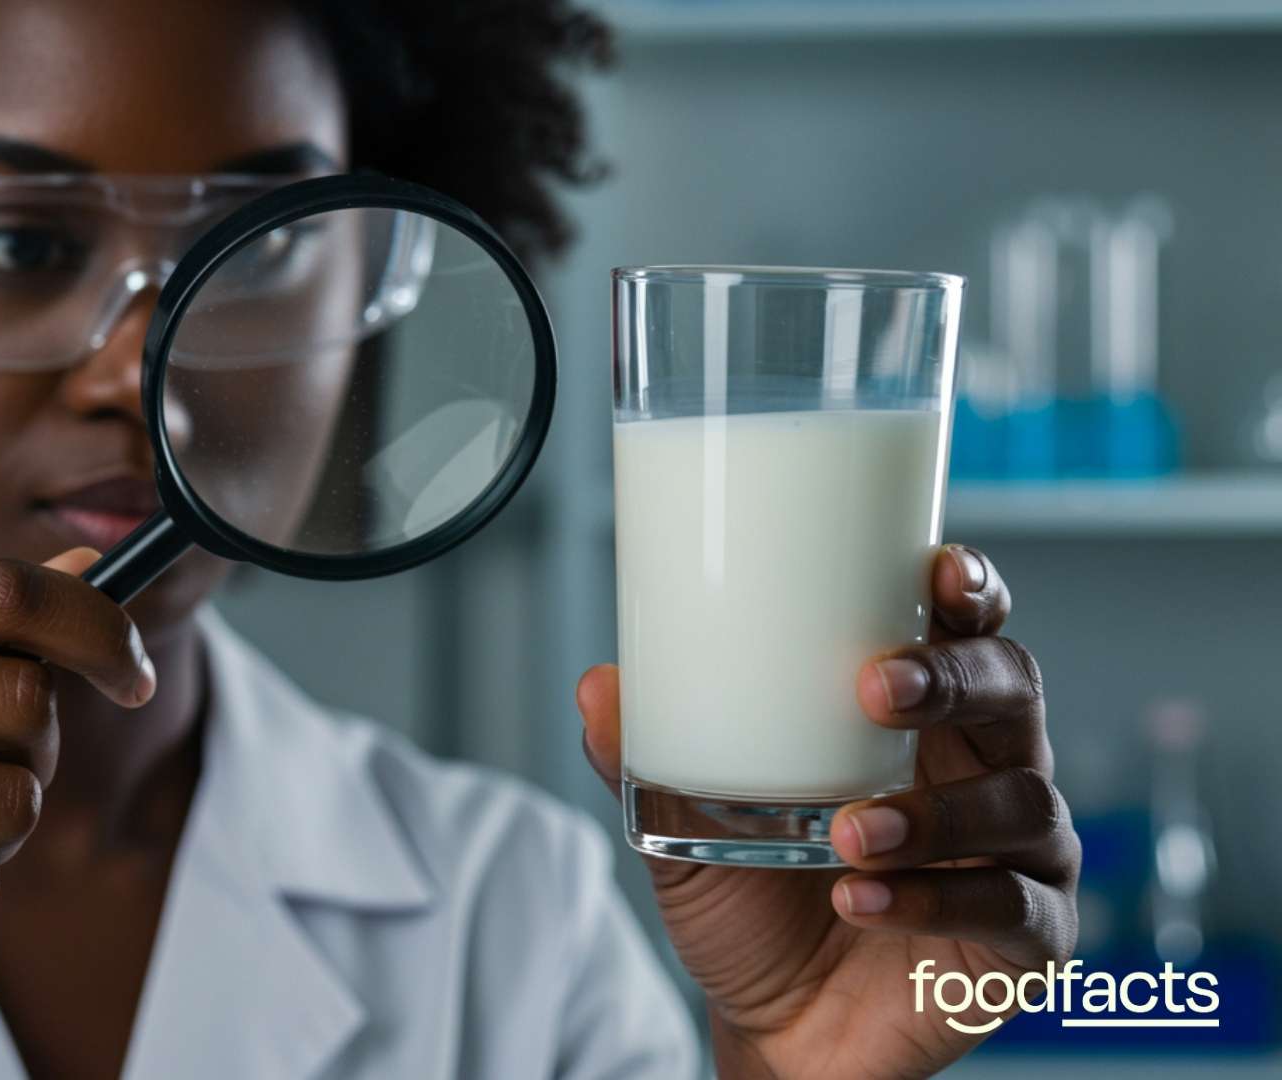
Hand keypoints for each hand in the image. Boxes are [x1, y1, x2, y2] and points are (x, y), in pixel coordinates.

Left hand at [578, 544, 1078, 1078]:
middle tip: (874, 688)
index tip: (938, 568)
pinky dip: (932, 900)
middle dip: (953, 679)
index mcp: (922, 719)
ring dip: (932, 812)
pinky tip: (860, 900)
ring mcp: (1018, 854)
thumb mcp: (683, 822)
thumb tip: (597, 686)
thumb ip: (647, 758)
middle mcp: (986, 769)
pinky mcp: (1024, 942)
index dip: (970, 591)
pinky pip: (1010, 910)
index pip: (969, 632)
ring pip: (1020, 804)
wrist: (775, 1025)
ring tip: (850, 831)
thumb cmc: (754, 899)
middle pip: (1013, 691)